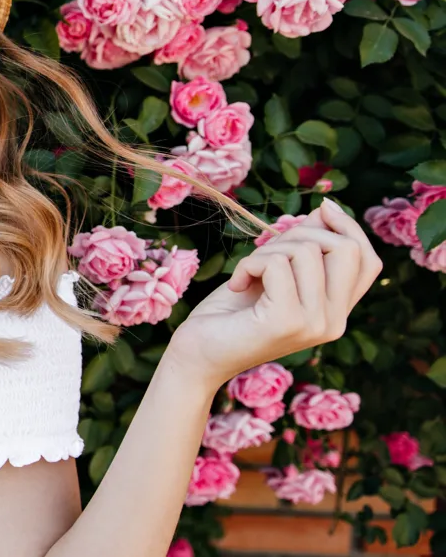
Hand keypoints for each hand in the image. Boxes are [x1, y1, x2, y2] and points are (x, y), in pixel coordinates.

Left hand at [168, 198, 383, 391]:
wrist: (198, 356)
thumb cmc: (231, 314)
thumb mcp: (273, 273)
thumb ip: (303, 247)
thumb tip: (327, 209)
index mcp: (336, 312)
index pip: (368, 262)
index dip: (349, 228)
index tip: (322, 209)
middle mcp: (334, 322)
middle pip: (346, 249)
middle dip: (301, 233)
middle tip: (265, 253)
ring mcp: (314, 324)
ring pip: (306, 250)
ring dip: (266, 250)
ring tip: (248, 274)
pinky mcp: (287, 321)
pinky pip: (276, 263)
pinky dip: (249, 263)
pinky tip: (236, 284)